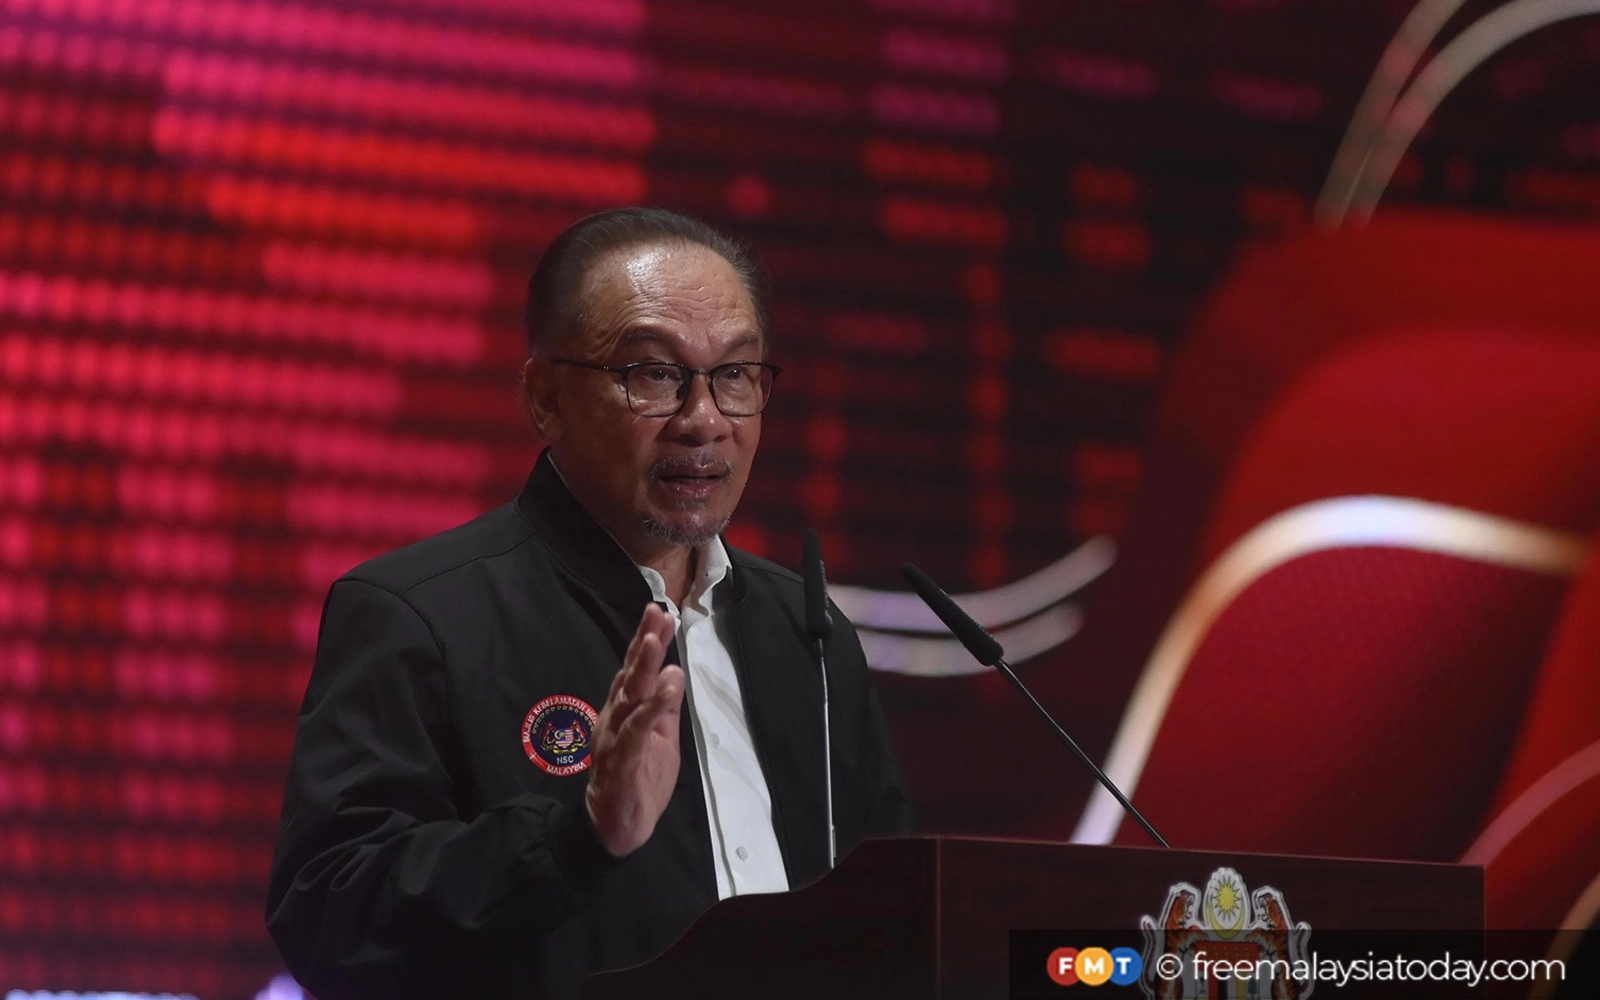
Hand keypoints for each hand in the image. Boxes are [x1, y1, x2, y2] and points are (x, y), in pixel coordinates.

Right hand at [585, 604, 685, 857]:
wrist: (616, 827)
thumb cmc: (638, 778)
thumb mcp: (660, 737)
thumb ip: (664, 707)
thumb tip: (674, 672)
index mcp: (624, 711)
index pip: (635, 670)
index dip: (647, 641)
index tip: (661, 613)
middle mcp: (615, 718)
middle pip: (630, 674)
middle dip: (644, 642)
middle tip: (656, 612)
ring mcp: (616, 738)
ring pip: (630, 697)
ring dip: (644, 668)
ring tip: (657, 642)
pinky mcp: (623, 760)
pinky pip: (636, 731)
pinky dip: (651, 709)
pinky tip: (666, 690)